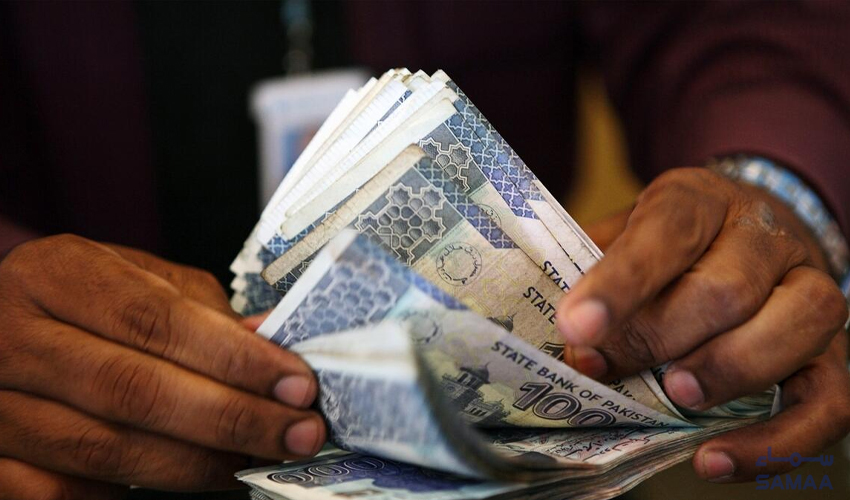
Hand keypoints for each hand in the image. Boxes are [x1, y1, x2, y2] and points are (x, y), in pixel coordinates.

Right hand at [0, 235, 325, 498]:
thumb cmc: (81, 300)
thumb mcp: (136, 280)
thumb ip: (201, 310)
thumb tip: (273, 340)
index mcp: (55, 274)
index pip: (156, 321)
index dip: (235, 359)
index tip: (297, 385)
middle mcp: (10, 336)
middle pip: (134, 389)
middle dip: (232, 418)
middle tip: (298, 434)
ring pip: (105, 449)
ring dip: (197, 463)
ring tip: (256, 460)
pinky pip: (63, 494)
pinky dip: (132, 494)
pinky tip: (190, 478)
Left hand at [556, 168, 849, 480]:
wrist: (746, 230)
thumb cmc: (667, 245)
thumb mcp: (623, 234)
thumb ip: (594, 271)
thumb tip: (569, 340)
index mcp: (701, 200)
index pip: (666, 232)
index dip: (620, 282)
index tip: (577, 327)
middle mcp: (766, 234)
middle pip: (728, 288)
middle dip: (659, 338)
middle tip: (605, 369)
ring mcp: (812, 287)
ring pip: (798, 324)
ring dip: (729, 371)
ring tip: (676, 397)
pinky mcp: (834, 350)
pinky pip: (830, 400)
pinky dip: (776, 442)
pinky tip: (715, 460)